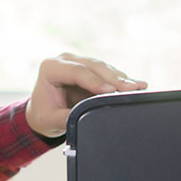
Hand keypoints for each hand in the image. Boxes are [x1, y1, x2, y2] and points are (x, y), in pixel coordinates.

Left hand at [26, 53, 146, 137]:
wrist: (42, 112)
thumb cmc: (44, 114)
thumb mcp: (51, 120)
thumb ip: (66, 117)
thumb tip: (86, 117)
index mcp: (50, 68)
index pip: (76, 72)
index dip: (95, 81)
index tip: (111, 90)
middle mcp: (65, 60)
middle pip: (93, 66)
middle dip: (114, 78)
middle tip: (131, 89)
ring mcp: (79, 62)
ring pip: (103, 67)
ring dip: (121, 78)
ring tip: (138, 87)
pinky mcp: (90, 68)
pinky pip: (108, 72)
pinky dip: (122, 79)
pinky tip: (136, 84)